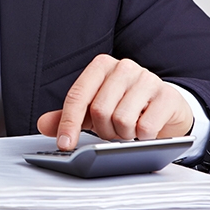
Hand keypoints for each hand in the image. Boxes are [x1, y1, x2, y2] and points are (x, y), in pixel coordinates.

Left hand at [37, 54, 193, 149]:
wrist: (165, 107)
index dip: (69, 122)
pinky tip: (145, 131)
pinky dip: (142, 137)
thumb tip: (43, 124)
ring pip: (122, 119)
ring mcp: (148, 79)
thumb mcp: (94, 109)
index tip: (64, 144)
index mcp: (101, 66)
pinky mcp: (167, 95)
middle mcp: (124, 67)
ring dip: (123, 134)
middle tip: (111, 131)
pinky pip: (146, 127)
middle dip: (103, 130)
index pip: (78, 95)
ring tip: (128, 130)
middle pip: (99, 110)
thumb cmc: (125, 105)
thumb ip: (68, 115)